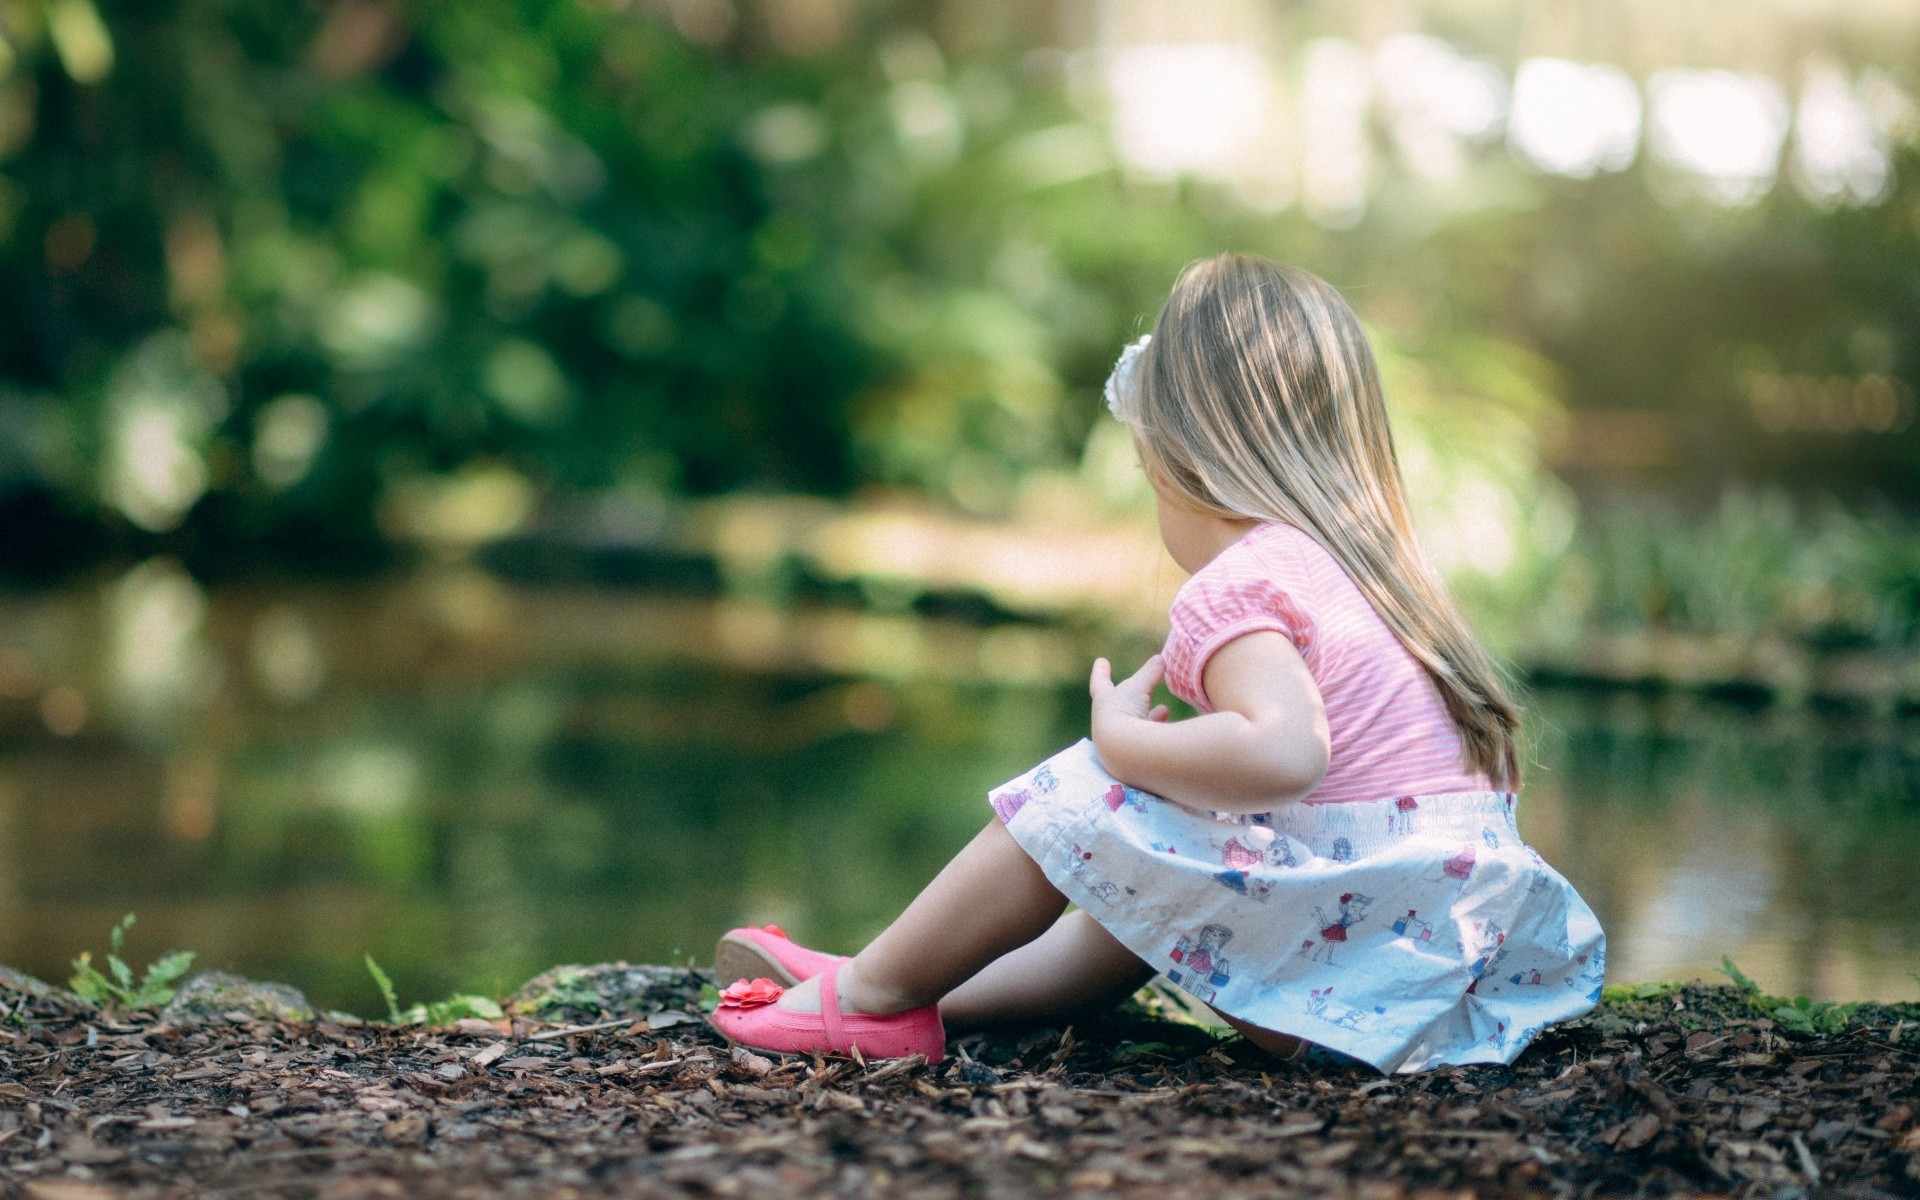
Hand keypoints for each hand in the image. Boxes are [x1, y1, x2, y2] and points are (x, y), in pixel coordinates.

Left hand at [1089, 655, 1169, 778]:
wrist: (1122, 754)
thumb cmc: (1124, 713)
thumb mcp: (1138, 687)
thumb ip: (1150, 672)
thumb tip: (1161, 659)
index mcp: (1104, 703)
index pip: (1100, 682)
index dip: (1101, 672)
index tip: (1101, 661)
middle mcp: (1108, 724)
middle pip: (1119, 707)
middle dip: (1132, 699)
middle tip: (1142, 693)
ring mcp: (1119, 742)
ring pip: (1135, 726)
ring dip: (1150, 716)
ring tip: (1164, 710)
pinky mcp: (1133, 757)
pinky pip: (1146, 741)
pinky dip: (1157, 732)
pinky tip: (1169, 731)